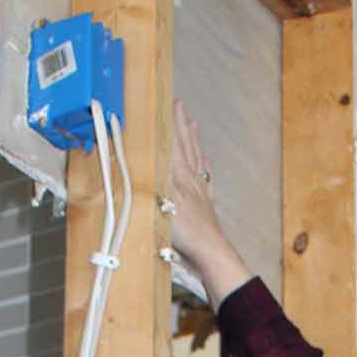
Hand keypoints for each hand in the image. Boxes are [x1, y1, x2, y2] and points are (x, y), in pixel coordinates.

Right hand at [168, 100, 249, 303]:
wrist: (209, 253)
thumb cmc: (184, 231)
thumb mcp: (163, 200)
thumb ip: (156, 176)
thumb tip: (147, 152)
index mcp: (180, 176)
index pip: (174, 143)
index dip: (170, 123)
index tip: (168, 103)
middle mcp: (192, 180)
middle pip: (187, 147)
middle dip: (181, 125)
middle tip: (180, 105)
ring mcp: (201, 192)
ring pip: (197, 160)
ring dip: (194, 141)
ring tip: (193, 124)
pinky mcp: (207, 206)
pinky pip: (207, 181)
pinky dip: (205, 169)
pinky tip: (206, 164)